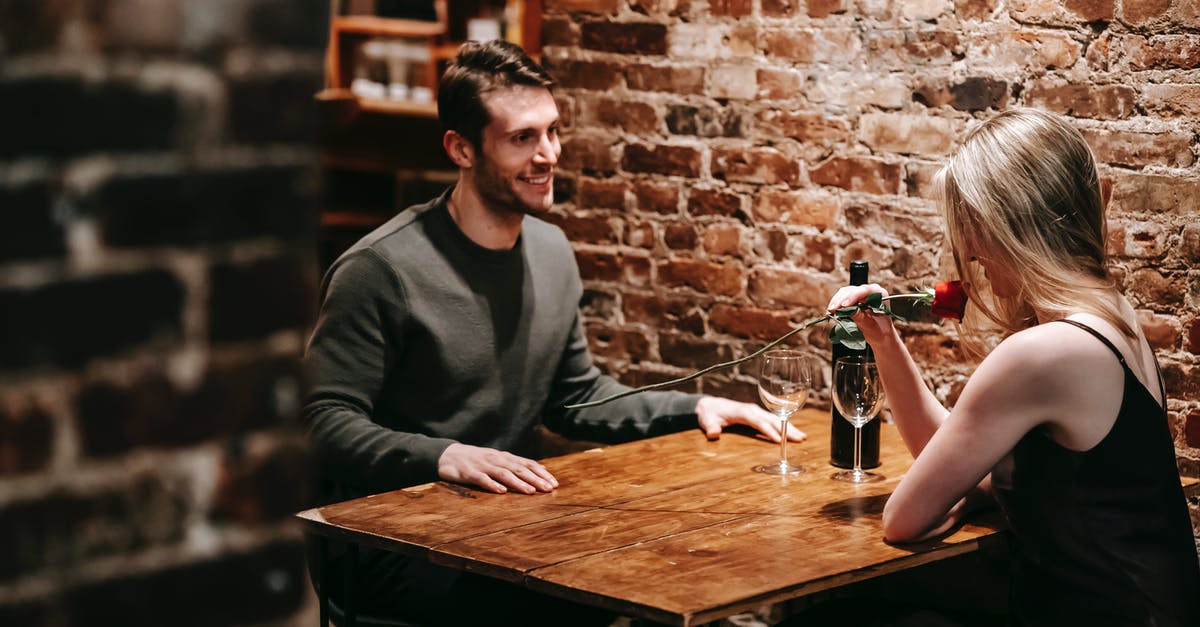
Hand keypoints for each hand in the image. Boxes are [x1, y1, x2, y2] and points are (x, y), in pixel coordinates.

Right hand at [437, 443, 557, 494]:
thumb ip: (517, 465)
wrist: (447, 455)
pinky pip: (482, 479)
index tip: (554, 483)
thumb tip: (541, 470)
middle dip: (535, 479)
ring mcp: (482, 466)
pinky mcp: (469, 473)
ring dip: (518, 483)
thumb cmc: (476, 460)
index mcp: (504, 457)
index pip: (527, 464)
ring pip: (503, 473)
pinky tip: (502, 492)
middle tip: (549, 488)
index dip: (541, 473)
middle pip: (518, 468)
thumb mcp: (498, 460)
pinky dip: (492, 485)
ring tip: (530, 491)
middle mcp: (496, 459)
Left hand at [695, 396, 806, 442]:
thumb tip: (713, 434)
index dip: (768, 430)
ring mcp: (757, 411)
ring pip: (776, 419)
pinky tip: (794, 433)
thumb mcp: (707, 420)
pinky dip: (785, 426)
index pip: (758, 421)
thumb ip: (710, 427)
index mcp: (743, 411)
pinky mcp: (758, 415)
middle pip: (772, 419)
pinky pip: (774, 420)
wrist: (710, 405)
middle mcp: (752, 410)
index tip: (779, 440)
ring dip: (789, 427)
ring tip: (803, 437)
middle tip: (799, 439)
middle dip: (786, 428)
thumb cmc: (709, 414)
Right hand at [827, 283, 896, 345]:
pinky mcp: (853, 298)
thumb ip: (860, 317)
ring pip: (845, 292)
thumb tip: (848, 310)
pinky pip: (842, 297)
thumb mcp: (870, 325)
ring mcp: (861, 294)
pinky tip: (831, 311)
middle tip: (832, 310)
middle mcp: (870, 291)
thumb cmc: (879, 330)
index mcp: (880, 294)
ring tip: (830, 311)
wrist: (879, 335)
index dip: (853, 297)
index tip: (844, 305)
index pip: (865, 290)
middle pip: (852, 290)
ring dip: (836, 301)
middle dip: (841, 300)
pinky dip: (836, 304)